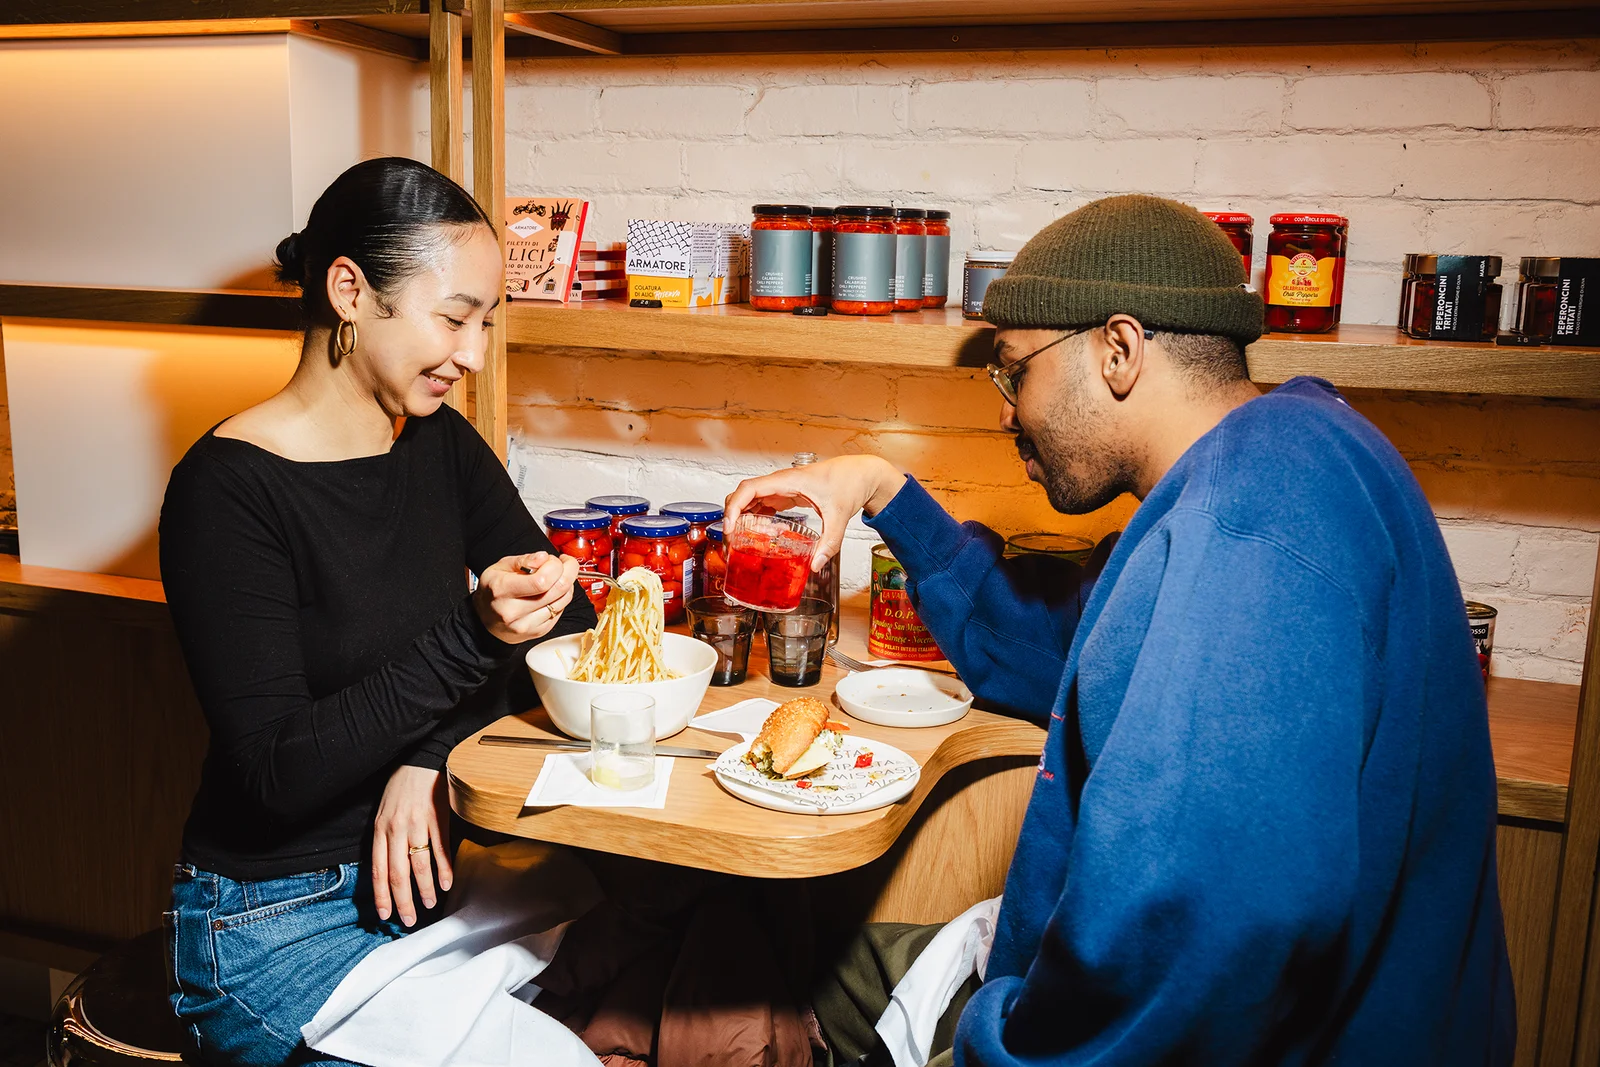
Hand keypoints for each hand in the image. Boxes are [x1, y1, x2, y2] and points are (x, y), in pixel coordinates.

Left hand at [372, 765, 452, 926]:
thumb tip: (387, 869)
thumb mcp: (384, 812)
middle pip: (397, 873)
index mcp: (380, 830)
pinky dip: (444, 868)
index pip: (377, 870)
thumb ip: (385, 838)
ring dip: (424, 889)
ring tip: (430, 905)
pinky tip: (447, 883)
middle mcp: (396, 829)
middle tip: (409, 920)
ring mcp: (418, 824)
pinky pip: (440, 848)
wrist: (420, 759)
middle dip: (402, 901)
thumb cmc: (401, 787)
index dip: (381, 895)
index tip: (385, 915)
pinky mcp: (438, 817)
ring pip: (419, 864)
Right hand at [472, 551, 579, 644]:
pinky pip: (561, 611)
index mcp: (502, 590)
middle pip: (557, 589)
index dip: (555, 566)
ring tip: (558, 576)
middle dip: (568, 571)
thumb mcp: (500, 567)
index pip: (541, 581)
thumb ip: (524, 560)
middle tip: (564, 563)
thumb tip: (544, 558)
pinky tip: (553, 592)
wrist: (484, 620)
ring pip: (563, 600)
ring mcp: (527, 625)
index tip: (554, 559)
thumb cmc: (493, 590)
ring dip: (567, 584)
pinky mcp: (538, 632)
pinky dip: (562, 598)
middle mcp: (513, 611)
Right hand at [724, 456, 906, 571]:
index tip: (730, 527)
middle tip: (731, 540)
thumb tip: (815, 565)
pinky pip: (763, 502)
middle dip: (732, 514)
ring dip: (741, 516)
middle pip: (743, 493)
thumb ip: (829, 542)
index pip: (749, 489)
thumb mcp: (839, 515)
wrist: (860, 473)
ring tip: (740, 540)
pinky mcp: (788, 493)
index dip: (734, 507)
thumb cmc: (849, 483)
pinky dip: (755, 515)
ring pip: (751, 498)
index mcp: (788, 481)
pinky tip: (757, 532)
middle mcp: (781, 482)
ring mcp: (783, 487)